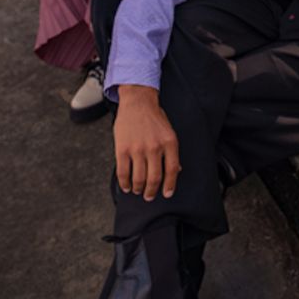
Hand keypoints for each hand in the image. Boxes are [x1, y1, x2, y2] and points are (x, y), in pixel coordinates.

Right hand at [114, 85, 179, 200]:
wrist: (137, 102)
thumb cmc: (154, 117)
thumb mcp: (169, 132)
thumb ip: (172, 152)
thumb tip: (175, 170)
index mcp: (169, 143)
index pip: (172, 170)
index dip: (170, 185)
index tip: (167, 194)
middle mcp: (154, 147)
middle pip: (155, 178)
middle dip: (152, 191)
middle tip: (149, 196)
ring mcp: (137, 149)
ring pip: (139, 178)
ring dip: (138, 189)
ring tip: (138, 191)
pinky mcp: (122, 149)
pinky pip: (123, 172)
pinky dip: (125, 183)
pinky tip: (126, 186)